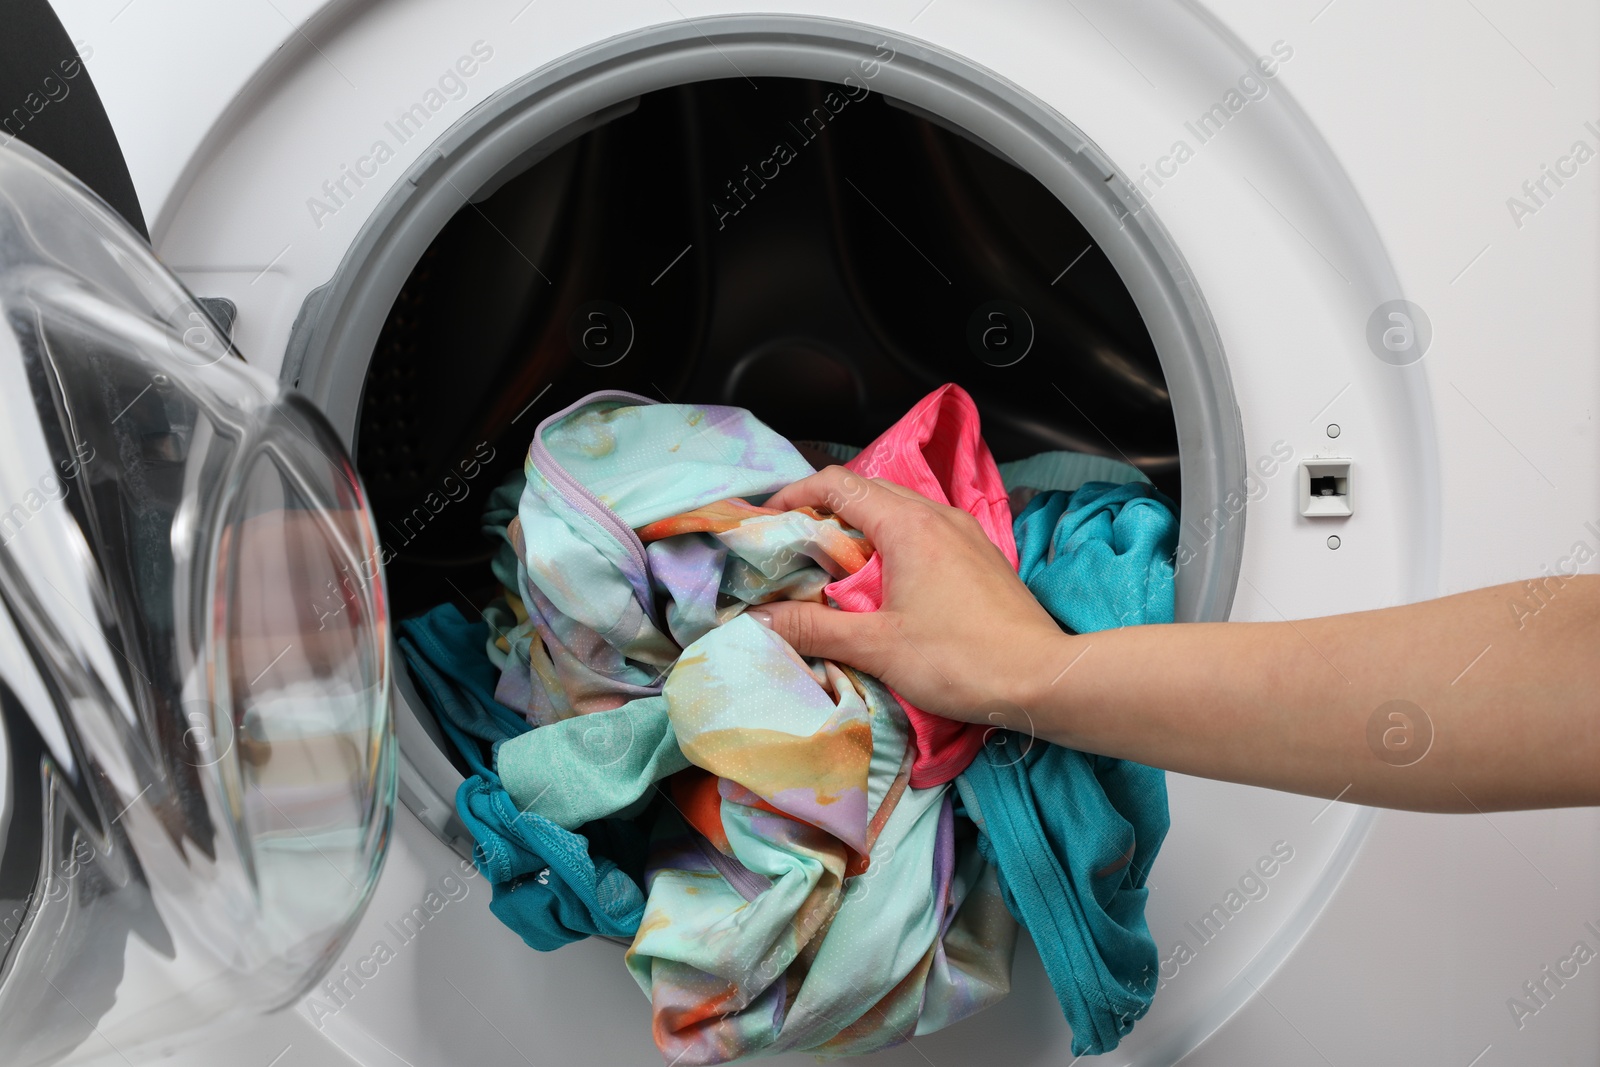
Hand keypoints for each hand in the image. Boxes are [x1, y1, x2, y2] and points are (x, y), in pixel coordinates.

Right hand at [747, 466, 1071, 723]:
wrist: (1043, 679)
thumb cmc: (960, 660)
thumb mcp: (877, 647)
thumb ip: (814, 628)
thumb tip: (760, 619)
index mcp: (908, 524)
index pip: (838, 484)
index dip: (795, 495)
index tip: (768, 520)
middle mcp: (938, 515)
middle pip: (867, 491)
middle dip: (824, 512)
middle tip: (793, 547)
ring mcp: (964, 533)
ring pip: (898, 511)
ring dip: (860, 529)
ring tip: (832, 567)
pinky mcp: (979, 556)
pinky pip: (923, 532)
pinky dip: (892, 544)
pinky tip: (884, 583)